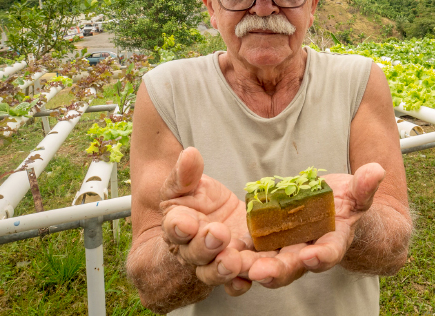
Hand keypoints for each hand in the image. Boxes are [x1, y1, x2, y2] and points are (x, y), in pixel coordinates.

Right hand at [159, 147, 253, 295]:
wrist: (216, 218)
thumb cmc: (197, 201)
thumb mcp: (189, 184)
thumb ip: (187, 174)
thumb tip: (190, 154)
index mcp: (179, 227)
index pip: (175, 228)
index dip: (179, 226)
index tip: (186, 221)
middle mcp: (195, 251)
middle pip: (197, 254)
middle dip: (206, 246)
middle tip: (218, 234)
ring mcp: (219, 261)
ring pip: (219, 271)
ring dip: (227, 269)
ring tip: (235, 261)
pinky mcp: (244, 266)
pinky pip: (242, 280)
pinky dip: (247, 280)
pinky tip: (259, 274)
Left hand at [238, 163, 385, 287]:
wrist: (331, 209)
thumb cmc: (347, 202)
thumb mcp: (357, 193)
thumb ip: (364, 186)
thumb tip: (376, 170)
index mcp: (332, 243)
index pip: (329, 253)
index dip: (323, 256)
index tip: (314, 255)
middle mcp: (306, 253)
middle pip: (291, 266)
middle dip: (277, 270)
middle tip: (261, 271)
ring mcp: (283, 250)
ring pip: (265, 263)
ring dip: (249, 266)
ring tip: (233, 265)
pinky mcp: (264, 242)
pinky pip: (248, 252)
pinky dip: (236, 255)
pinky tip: (220, 253)